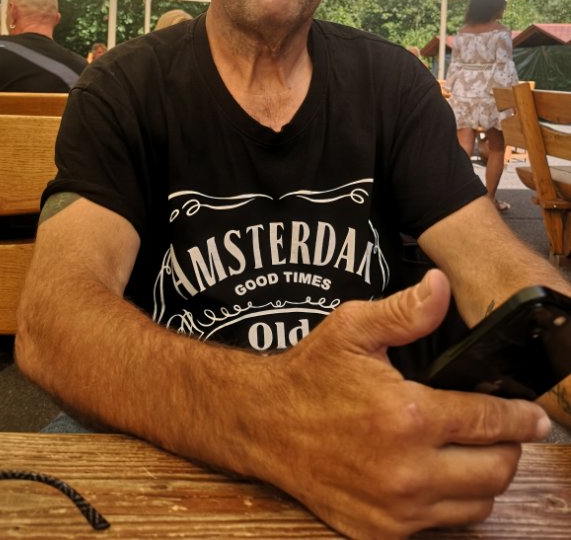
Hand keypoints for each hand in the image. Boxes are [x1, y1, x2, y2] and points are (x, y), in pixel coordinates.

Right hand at [258, 270, 550, 538]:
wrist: (264, 425)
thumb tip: (441, 286)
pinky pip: (443, 526)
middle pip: (496, 470)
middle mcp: (407, 471)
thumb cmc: (310, 375)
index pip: (490, 422)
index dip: (521, 417)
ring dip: (485, 477)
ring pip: (477, 505)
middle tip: (499, 430)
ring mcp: (396, 509)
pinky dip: (452, 503)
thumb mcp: (353, 329)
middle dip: (508, 447)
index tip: (535, 416)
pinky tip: (438, 474)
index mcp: (406, 416)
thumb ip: (405, 311)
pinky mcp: (381, 533)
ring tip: (472, 451)